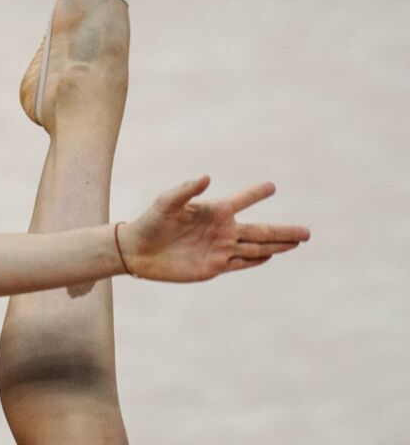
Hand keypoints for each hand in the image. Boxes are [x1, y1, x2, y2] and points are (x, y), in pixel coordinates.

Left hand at [118, 176, 310, 281]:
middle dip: (284, 232)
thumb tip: (206, 177)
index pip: (242, 200)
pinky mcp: (213, 266)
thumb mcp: (166, 202)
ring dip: (277, 246)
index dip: (256, 193)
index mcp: (214, 211)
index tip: (271, 186)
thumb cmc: (150, 222)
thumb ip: (185, 190)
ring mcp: (220, 249)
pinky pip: (240, 263)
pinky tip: (270, 256)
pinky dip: (256, 261)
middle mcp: (222, 230)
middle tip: (307, 232)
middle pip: (261, 231)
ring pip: (256, 248)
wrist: (138, 251)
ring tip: (297, 243)